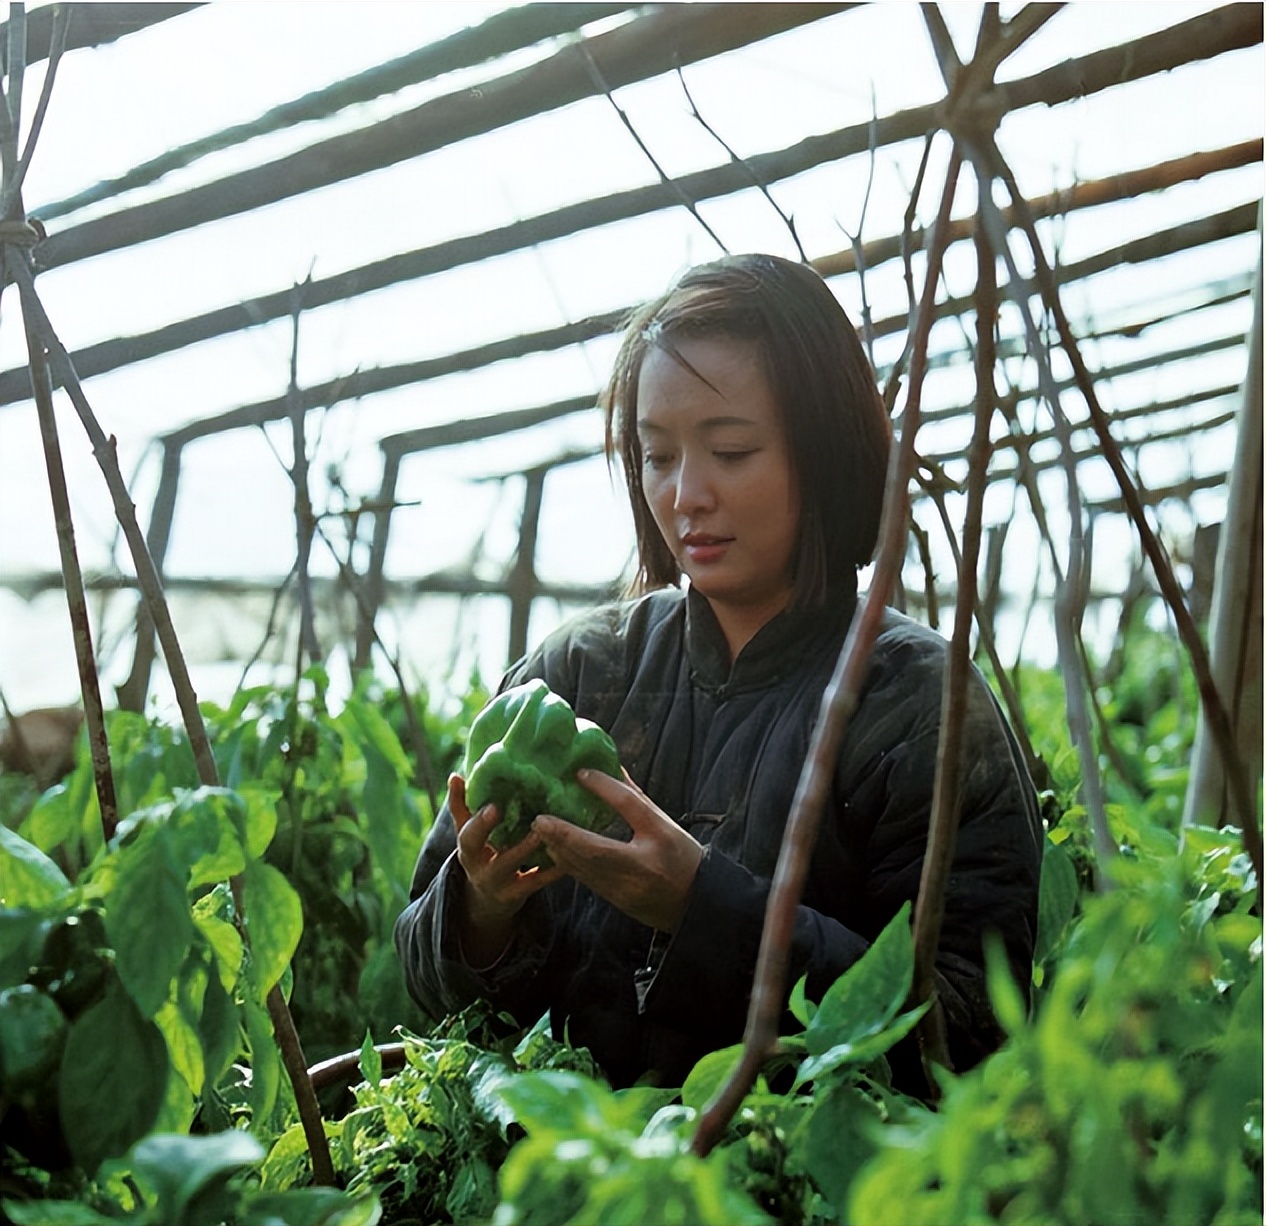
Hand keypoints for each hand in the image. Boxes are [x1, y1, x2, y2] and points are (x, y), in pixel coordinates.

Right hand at [449, 773, 563, 965]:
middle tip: (511, 814)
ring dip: (525, 847)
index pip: (466, 831)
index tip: (492, 805)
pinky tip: (567, 856)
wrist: (487, 901)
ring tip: (543, 830)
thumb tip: (455, 775)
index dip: (477, 820)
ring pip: (509, 864)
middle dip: (487, 828)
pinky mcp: (518, 893)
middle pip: (478, 847)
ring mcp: (496, 881)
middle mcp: (478, 864)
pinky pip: (535, 881)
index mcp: (467, 846)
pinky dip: (551, 869)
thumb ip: (462, 805)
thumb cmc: (482, 854)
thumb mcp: (469, 834)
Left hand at [532, 769, 702, 933]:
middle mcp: (642, 865)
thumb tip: (611, 768)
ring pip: (585, 867)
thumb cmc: (682, 857)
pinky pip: (586, 880)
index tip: (580, 773)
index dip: (604, 788)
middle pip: (596, 847)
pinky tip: (554, 851)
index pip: (629, 806)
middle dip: (563, 833)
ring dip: (560, 849)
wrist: (695, 902)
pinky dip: (567, 864)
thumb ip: (634, 798)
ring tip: (541, 832)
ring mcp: (627, 888)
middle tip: (540, 818)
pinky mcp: (616, 900)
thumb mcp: (665, 824)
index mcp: (660, 838)